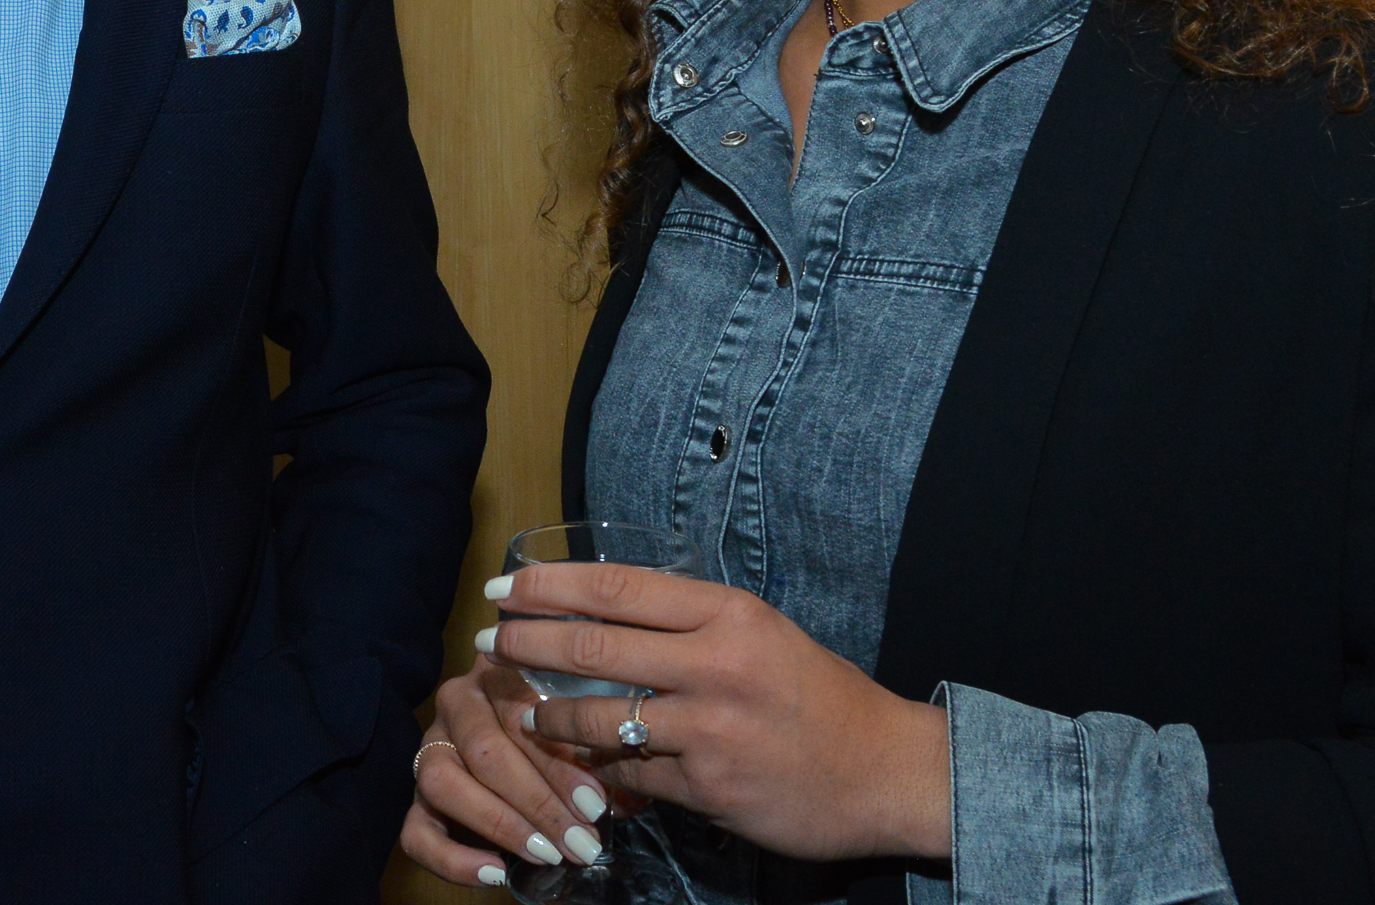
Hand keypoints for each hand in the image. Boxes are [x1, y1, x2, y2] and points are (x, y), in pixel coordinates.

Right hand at [398, 654, 617, 887]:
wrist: (521, 745)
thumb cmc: (569, 733)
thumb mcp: (590, 731)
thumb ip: (606, 753)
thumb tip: (627, 796)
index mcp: (501, 669)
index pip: (522, 712)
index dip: (558, 763)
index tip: (595, 804)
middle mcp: (457, 701)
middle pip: (484, 749)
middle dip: (537, 802)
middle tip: (580, 839)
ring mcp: (430, 747)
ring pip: (443, 781)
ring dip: (500, 824)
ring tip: (547, 854)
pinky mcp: (416, 798)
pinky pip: (415, 832)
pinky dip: (452, 859)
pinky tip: (495, 874)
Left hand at [480, 562, 952, 863]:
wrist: (884, 771)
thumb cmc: (819, 696)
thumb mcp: (762, 634)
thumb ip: (693, 622)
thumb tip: (611, 608)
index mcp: (728, 614)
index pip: (617, 588)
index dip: (550, 586)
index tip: (508, 586)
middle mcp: (714, 664)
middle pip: (593, 646)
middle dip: (527, 644)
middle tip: (491, 641)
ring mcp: (707, 729)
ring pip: (598, 717)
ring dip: (548, 716)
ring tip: (522, 712)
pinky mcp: (705, 787)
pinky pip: (628, 774)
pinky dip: (599, 770)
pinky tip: (578, 766)